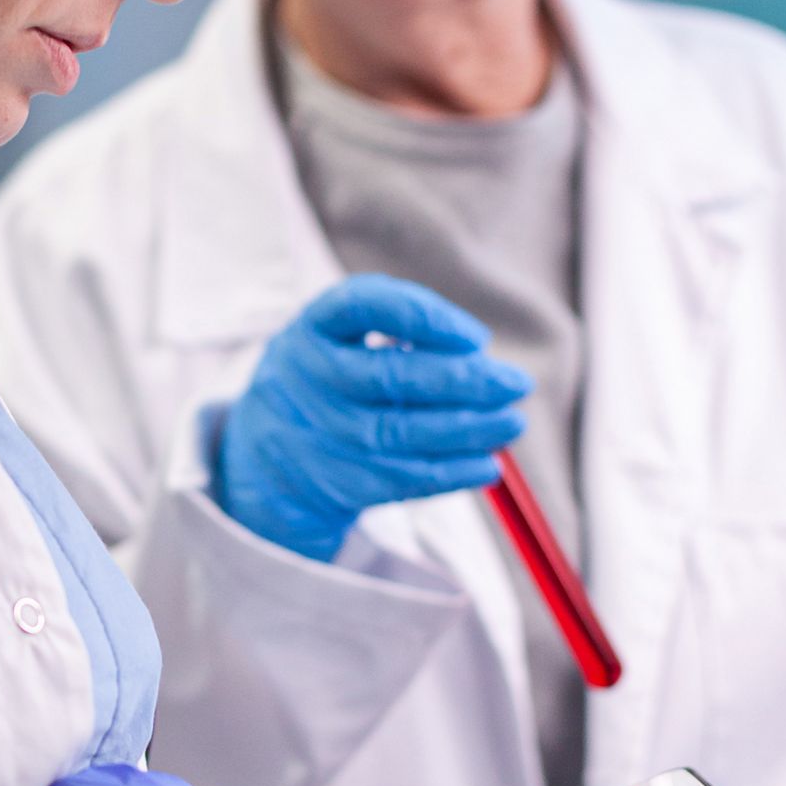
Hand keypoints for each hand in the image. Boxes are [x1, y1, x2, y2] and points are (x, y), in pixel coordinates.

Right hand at [212, 275, 530, 563]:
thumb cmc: (333, 379)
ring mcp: (317, 432)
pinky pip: (402, 478)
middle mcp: (306, 375)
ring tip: (512, 423)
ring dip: (468, 430)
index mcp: (313, 326)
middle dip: (463, 381)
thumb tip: (480, 359)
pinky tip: (487, 464)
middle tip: (516, 383)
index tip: (475, 337)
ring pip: (401, 432)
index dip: (423, 318)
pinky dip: (451, 472)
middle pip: (388, 376)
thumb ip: (403, 335)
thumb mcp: (346, 340)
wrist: (269, 456)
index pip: (362, 306)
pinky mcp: (335, 480)